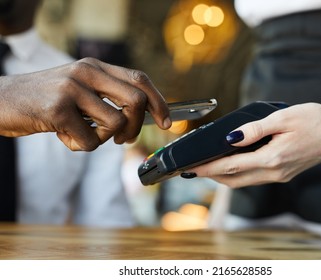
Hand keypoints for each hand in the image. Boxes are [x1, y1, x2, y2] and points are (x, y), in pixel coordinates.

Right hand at [0, 57, 170, 150]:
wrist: (1, 100)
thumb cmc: (45, 100)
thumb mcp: (79, 89)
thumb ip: (107, 96)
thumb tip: (142, 115)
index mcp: (95, 66)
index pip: (139, 79)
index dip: (159, 101)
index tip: (166, 122)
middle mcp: (87, 72)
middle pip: (136, 101)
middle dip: (136, 127)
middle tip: (122, 139)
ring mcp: (72, 88)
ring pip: (115, 123)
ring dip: (103, 139)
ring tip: (82, 133)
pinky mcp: (58, 109)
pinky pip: (90, 141)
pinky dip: (80, 146)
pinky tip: (64, 136)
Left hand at [188, 103, 320, 187]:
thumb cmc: (314, 118)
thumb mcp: (282, 118)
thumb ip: (254, 130)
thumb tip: (229, 138)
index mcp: (272, 158)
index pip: (231, 167)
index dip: (208, 168)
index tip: (190, 169)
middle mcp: (275, 172)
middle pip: (234, 180)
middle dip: (211, 176)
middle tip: (193, 169)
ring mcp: (280, 176)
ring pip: (244, 181)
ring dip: (224, 176)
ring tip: (208, 167)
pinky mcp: (284, 174)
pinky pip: (254, 178)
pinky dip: (239, 174)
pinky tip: (232, 164)